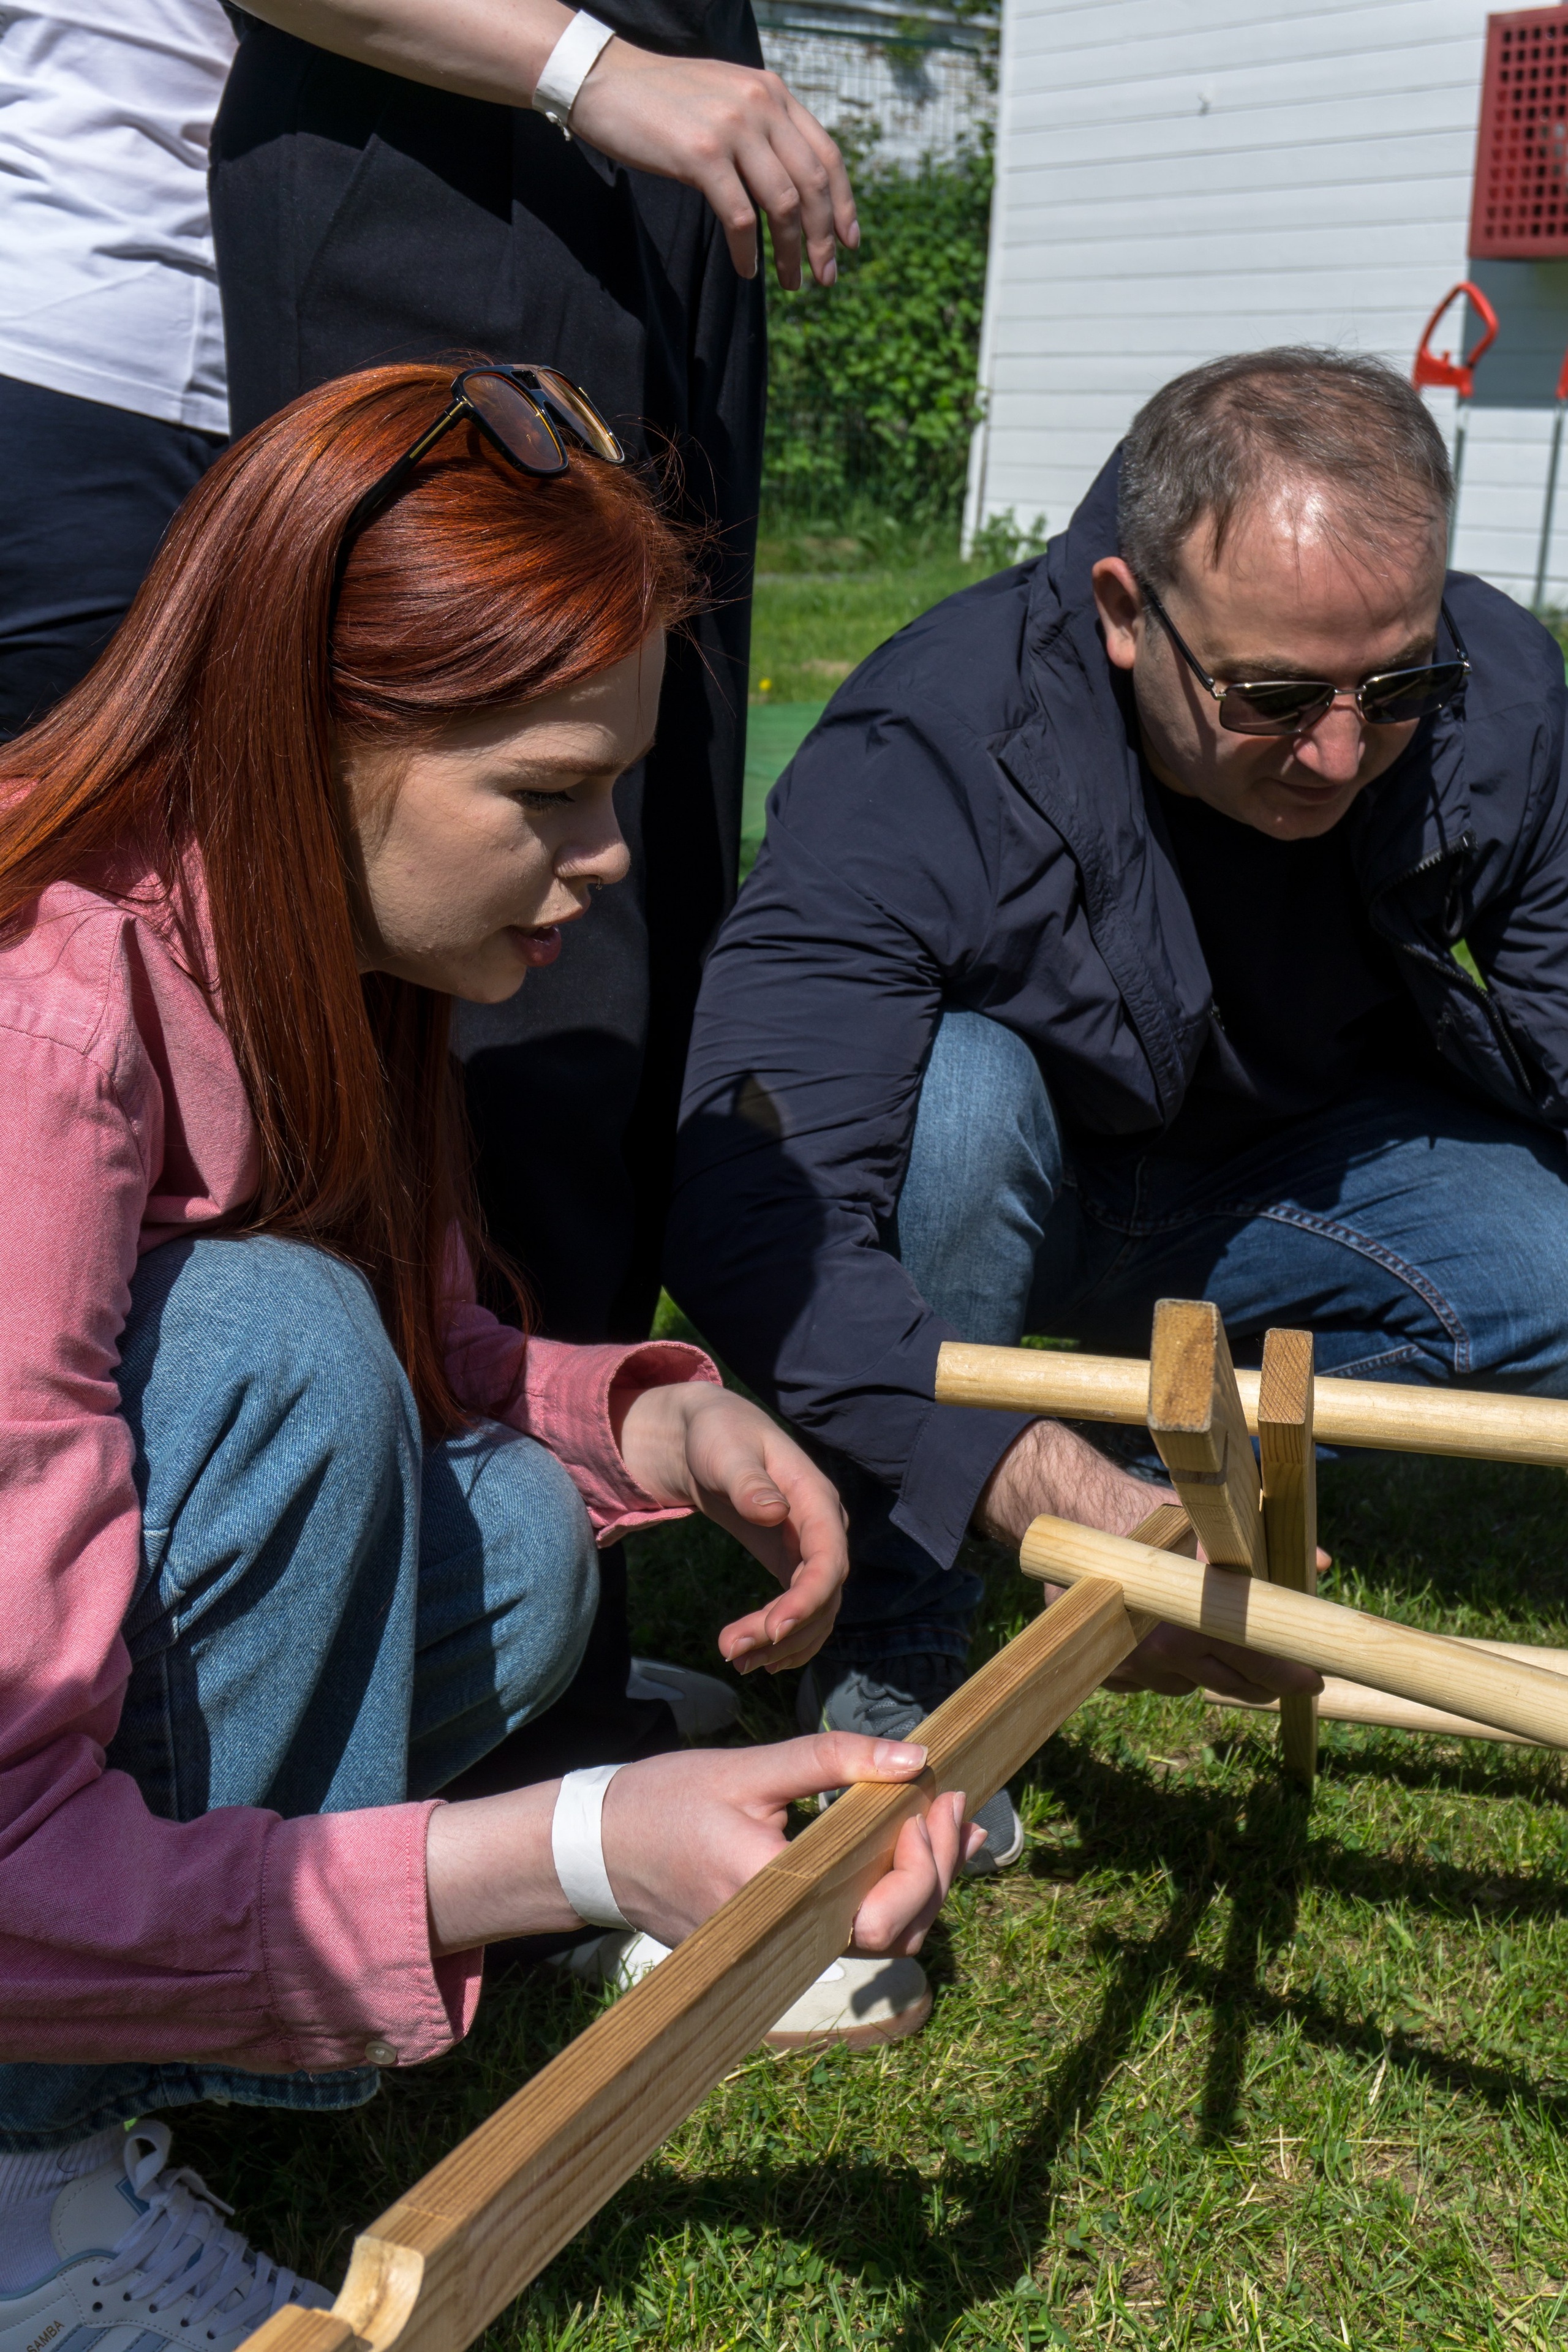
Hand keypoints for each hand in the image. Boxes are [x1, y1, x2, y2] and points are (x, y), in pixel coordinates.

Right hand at [425, 1732, 985, 1954]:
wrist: (596, 1849)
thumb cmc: (665, 1801)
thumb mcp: (747, 1768)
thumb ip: (832, 1760)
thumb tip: (915, 1759)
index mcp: (779, 1893)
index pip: (885, 1916)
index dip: (928, 1865)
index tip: (938, 1799)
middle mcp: (785, 1936)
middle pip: (898, 1934)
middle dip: (939, 1870)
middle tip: (953, 1803)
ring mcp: (780, 1948)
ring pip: (879, 1940)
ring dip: (923, 1885)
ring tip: (948, 1824)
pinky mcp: (777, 1941)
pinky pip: (850, 1930)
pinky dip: (890, 1893)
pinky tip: (909, 1848)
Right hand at [571, 48, 856, 286]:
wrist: (604, 81)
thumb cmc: (662, 100)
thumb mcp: (726, 99)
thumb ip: (762, 128)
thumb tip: (790, 184)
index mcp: (773, 93)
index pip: (826, 155)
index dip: (844, 204)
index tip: (850, 242)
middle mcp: (761, 105)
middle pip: (812, 185)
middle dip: (825, 238)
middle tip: (826, 277)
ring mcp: (733, 128)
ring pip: (783, 204)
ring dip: (792, 252)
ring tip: (791, 283)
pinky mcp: (702, 155)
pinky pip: (740, 216)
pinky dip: (748, 251)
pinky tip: (747, 270)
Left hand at [615, 1382, 847, 1670]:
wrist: (708, 1435)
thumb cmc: (717, 1435)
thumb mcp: (725, 1451)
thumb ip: (748, 1481)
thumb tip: (773, 1511)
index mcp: (815, 1498)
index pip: (828, 1558)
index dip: (808, 1599)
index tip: (774, 1631)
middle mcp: (823, 1528)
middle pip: (823, 1594)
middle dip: (784, 1630)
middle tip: (731, 1652)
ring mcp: (810, 1548)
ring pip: (815, 1610)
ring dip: (782, 1643)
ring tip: (735, 1660)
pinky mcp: (791, 1561)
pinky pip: (802, 1608)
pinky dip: (784, 1638)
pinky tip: (757, 1659)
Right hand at [976, 1419, 1323, 1703]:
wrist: (1077, 1516)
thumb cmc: (1152, 1517)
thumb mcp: (1212, 1526)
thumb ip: (1264, 1550)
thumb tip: (1321, 1562)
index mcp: (1195, 1618)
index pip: (1258, 1661)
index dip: (1291, 1675)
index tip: (1313, 1681)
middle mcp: (1162, 1649)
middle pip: (1230, 1684)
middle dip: (1258, 1679)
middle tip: (1282, 1672)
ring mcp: (1132, 1665)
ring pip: (1187, 1684)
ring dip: (1201, 1667)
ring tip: (1201, 1630)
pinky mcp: (1108, 1672)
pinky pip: (1149, 1683)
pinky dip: (1159, 1666)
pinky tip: (1156, 1632)